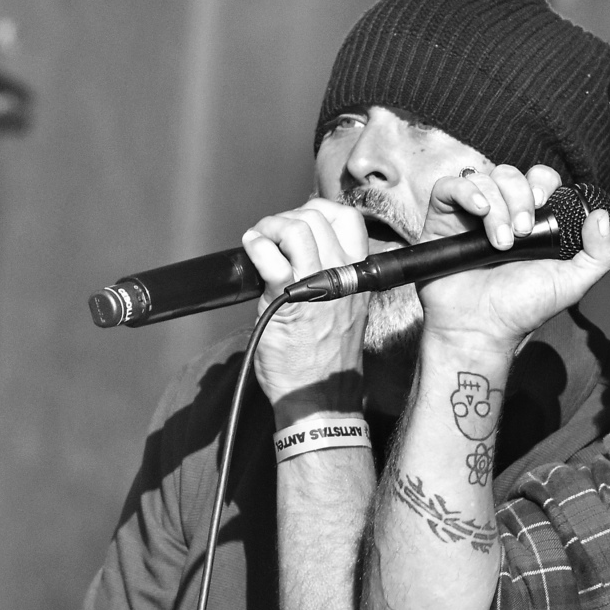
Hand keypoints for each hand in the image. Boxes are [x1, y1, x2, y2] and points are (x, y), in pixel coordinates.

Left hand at [242, 198, 368, 421]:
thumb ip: (330, 278)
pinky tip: (251, 251)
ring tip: (260, 242)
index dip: (320, 211)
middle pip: (318, 216)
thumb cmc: (326, 361)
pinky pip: (269, 254)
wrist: (320, 398)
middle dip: (288, 216)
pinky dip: (255, 244)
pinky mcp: (287, 298)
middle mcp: (342, 275)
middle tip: (272, 236)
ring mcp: (317, 285)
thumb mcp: (344, 311)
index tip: (301, 224)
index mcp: (358, 276)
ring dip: (270, 226)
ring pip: (298, 226)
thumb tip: (299, 252)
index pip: (349, 219)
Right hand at [414, 163, 609, 355]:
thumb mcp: (572, 283)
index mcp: (532, 220)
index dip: (543, 182)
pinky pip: (448, 186)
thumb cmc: (522, 309)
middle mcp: (500, 212)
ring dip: (497, 207)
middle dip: (520, 197)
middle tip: (522, 233)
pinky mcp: (442, 220)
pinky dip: (466, 192)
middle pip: (510, 174)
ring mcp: (469, 215)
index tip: (543, 205)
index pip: (539, 178)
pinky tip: (479, 212)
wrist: (481, 330)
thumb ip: (600, 254)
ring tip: (500, 243)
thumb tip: (600, 215)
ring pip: (483, 178)